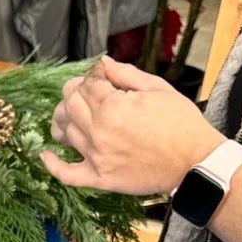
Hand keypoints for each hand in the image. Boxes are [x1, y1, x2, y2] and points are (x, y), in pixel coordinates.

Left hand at [40, 56, 222, 195]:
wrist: (195, 162)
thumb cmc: (182, 124)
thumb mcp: (157, 88)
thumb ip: (125, 74)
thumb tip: (102, 63)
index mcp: (112, 106)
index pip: (86, 84)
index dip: (91, 76)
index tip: (100, 76)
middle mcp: (99, 131)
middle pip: (69, 104)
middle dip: (75, 92)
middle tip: (86, 91)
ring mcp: (96, 156)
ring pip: (64, 132)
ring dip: (63, 118)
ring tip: (70, 113)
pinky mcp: (99, 178)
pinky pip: (67, 174)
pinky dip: (52, 165)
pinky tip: (46, 154)